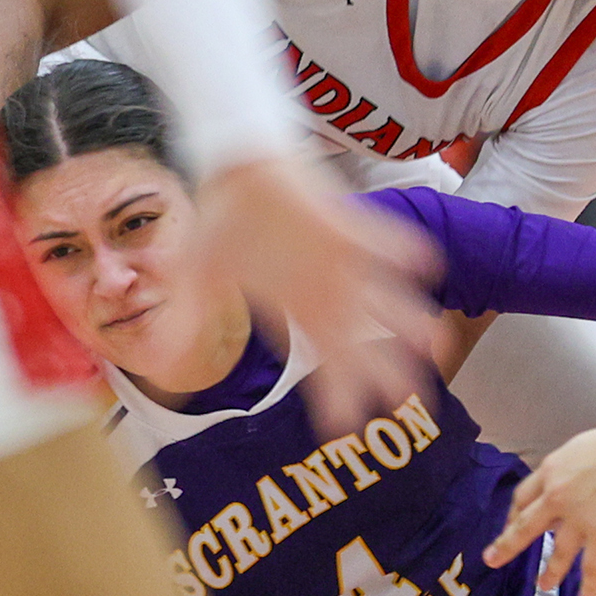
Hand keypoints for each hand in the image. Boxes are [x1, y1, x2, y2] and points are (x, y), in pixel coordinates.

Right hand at [196, 154, 441, 436]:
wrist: (239, 169)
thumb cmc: (226, 224)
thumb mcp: (202, 277)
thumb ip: (189, 318)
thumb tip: (159, 359)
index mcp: (300, 313)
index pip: (323, 366)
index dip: (335, 396)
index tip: (344, 427)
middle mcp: (329, 294)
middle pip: (366, 343)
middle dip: (388, 372)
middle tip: (407, 401)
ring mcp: (343, 262)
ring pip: (386, 298)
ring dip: (409, 319)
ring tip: (436, 341)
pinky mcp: (346, 224)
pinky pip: (378, 240)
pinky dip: (397, 250)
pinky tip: (423, 263)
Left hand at [479, 421, 595, 595]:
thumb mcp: (575, 450)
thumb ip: (565, 471)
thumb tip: (565, 484)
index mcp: (549, 474)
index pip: (523, 498)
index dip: (515, 513)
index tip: (512, 523)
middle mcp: (556, 499)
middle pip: (526, 526)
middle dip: (507, 545)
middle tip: (493, 559)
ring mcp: (577, 521)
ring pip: (557, 553)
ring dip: (550, 572)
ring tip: (543, 586)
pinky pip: (592, 568)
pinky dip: (588, 589)